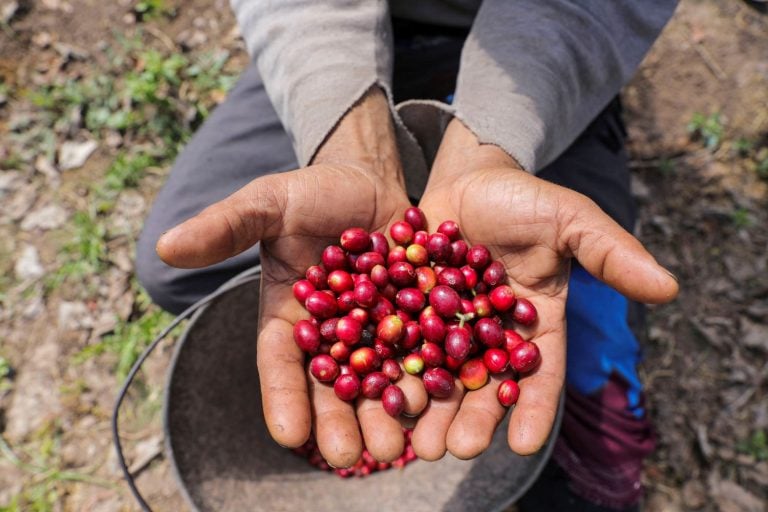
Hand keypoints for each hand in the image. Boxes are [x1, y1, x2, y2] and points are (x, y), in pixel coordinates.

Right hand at [156, 89, 426, 467]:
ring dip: (388, 414)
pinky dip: (431, 379)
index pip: (280, 364)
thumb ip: (225, 227)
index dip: (283, 398)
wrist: (369, 180)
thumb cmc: (310, 193)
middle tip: (352, 456)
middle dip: (341, 422)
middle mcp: (331, 335)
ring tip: (398, 445)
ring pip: (381, 380)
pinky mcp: (418, 319)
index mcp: (288, 318)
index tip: (289, 436)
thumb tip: (164, 247)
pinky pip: (425, 353)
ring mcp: (376, 331)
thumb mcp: (268, 203)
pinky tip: (439, 405)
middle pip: (334, 386)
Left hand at [412, 119, 677, 459]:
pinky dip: (385, 366)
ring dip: (424, 408)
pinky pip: (395, 343)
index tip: (524, 445)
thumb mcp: (569, 219)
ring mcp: (444, 327)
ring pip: (434, 374)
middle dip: (469, 420)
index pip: (538, 376)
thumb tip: (670, 288)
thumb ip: (610, 252)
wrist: (469, 178)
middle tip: (453, 450)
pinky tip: (372, 390)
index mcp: (533, 327)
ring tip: (411, 440)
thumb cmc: (526, 200)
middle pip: (480, 386)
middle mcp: (488, 337)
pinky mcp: (406, 311)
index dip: (532, 409)